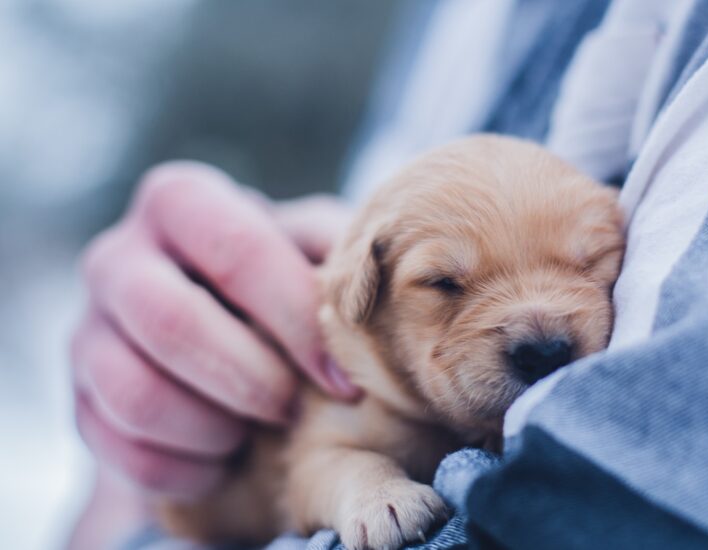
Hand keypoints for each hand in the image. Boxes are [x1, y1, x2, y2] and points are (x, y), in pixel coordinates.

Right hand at [71, 161, 358, 499]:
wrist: (221, 331)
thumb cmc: (284, 280)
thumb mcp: (315, 247)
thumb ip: (340, 248)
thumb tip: (382, 275)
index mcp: (180, 202)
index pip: (237, 251)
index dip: (297, 321)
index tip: (344, 379)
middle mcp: (117, 257)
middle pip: (170, 321)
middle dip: (250, 379)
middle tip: (293, 408)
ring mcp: (87, 329)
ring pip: (134, 393)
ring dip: (214, 427)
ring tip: (258, 431)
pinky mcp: (80, 399)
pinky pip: (121, 450)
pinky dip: (186, 468)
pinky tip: (226, 459)